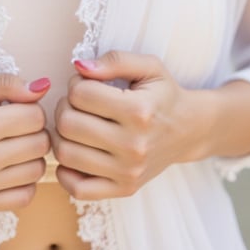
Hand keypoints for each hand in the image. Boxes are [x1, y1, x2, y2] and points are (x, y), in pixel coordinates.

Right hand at [0, 73, 51, 213]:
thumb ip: (5, 83)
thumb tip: (43, 87)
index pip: (36, 117)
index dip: (31, 109)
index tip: (16, 109)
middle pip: (40, 144)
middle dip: (34, 131)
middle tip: (16, 127)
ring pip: (37, 171)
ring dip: (31, 157)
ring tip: (13, 147)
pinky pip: (24, 197)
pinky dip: (25, 182)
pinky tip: (10, 169)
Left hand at [52, 52, 208, 200]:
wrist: (189, 130)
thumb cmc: (163, 96)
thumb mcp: (148, 67)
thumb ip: (115, 60)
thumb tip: (80, 66)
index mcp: (138, 111)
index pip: (80, 94)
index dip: (75, 84)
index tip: (85, 85)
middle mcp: (134, 145)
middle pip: (68, 124)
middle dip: (64, 107)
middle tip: (76, 104)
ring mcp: (129, 171)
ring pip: (66, 154)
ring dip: (60, 135)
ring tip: (74, 125)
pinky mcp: (124, 189)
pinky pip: (78, 189)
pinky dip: (65, 171)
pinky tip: (76, 152)